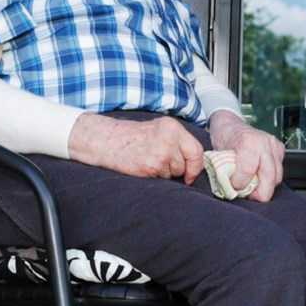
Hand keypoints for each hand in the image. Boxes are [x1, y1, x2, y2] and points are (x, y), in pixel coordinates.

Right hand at [69, 113, 204, 183]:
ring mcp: (161, 153)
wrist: (108, 140)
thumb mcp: (159, 130)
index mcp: (173, 127)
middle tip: (161, 163)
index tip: (190, 173)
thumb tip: (196, 162)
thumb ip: (178, 141)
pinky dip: (155, 176)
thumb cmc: (133, 137)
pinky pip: (163, 179)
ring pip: (175, 173)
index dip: (196, 165)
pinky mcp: (152, 166)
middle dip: (178, 169)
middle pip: (187, 164)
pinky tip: (144, 166)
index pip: (197, 150)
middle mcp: (170, 138)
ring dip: (165, 172)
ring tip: (149, 160)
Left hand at [206, 111, 285, 200]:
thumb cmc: (224, 138)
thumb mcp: (219, 155)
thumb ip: (226, 172)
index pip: (248, 171)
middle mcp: (264, 143)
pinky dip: (270, 179)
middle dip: (258, 193)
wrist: (231, 125)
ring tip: (253, 187)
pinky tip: (259, 177)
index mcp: (247, 142)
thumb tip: (230, 190)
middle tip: (248, 196)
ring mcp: (274, 145)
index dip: (240, 184)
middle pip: (269, 177)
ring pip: (277, 177)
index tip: (233, 187)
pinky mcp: (280, 149)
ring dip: (265, 186)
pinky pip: (279, 172)